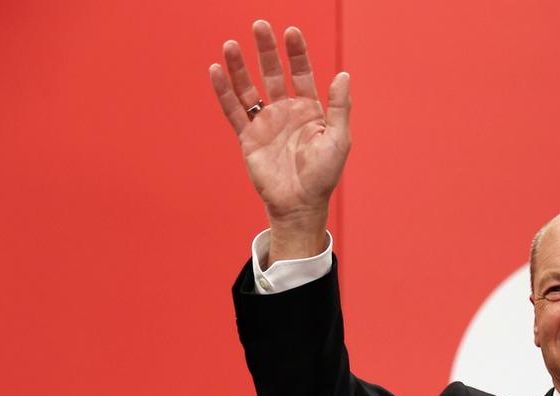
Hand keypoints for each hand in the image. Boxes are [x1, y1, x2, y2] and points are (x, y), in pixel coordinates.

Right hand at [209, 21, 350, 245]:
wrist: (300, 204)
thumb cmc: (323, 175)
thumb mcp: (338, 139)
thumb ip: (340, 107)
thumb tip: (344, 74)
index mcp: (309, 110)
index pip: (302, 74)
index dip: (297, 53)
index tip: (291, 31)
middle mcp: (285, 112)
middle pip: (273, 73)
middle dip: (267, 50)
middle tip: (260, 25)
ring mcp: (265, 124)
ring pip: (249, 89)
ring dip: (240, 67)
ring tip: (231, 44)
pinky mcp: (248, 138)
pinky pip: (233, 111)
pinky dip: (224, 92)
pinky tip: (216, 71)